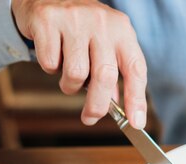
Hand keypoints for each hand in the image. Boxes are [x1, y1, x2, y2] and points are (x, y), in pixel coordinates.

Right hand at [11, 0, 147, 128]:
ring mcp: (75, 19)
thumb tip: (122, 110)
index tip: (136, 122)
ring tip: (68, 76)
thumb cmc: (82, 28)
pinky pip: (50, 63)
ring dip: (70, 85)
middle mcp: (102, 23)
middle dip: (98, 105)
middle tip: (90, 118)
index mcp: (122, 31)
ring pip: (76, 73)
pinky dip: (50, 68)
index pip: (136, 69)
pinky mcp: (48, 20)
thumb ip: (114, 74)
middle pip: (105, 76)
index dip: (137, 99)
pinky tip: (53, 55)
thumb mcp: (105, 45)